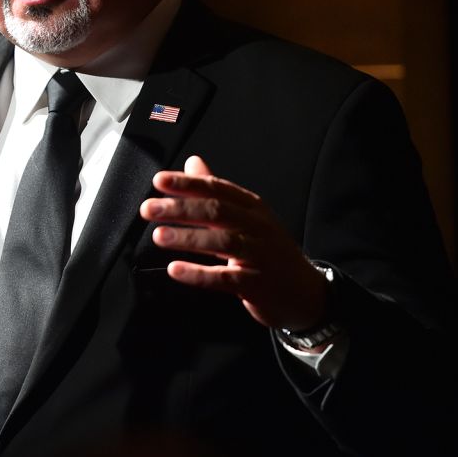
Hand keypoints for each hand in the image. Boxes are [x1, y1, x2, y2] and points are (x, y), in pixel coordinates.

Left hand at [139, 155, 329, 330]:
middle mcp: (258, 227)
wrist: (308, 294)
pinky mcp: (258, 285)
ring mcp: (260, 256)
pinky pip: (226, 278)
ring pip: (223, 242)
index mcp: (253, 207)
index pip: (217, 189)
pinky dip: (200, 274)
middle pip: (218, 212)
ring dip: (189, 238)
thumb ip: (217, 191)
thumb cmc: (269, 251)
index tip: (159, 180)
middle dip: (181, 208)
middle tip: (149, 209)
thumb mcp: (247, 217)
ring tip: (159, 235)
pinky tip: (176, 269)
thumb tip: (192, 162)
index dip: (188, 184)